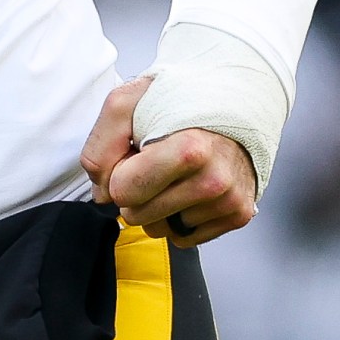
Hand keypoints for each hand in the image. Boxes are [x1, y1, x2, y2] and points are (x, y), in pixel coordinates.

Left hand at [80, 77, 257, 246]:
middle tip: (153, 163)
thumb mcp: (126, 105)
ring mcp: (229, 201)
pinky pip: (186, 237)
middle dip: (136, 192)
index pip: (123, 192)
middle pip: (138, 216)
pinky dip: (179, 216)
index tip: (135, 153)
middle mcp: (214, 181)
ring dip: (157, 206)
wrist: (230, 101)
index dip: (119, 172)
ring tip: (173, 173)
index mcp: (189, 151)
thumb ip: (100, 147)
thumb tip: (103, 194)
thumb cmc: (176, 102)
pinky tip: (188, 188)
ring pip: (161, 229)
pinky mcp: (238, 216)